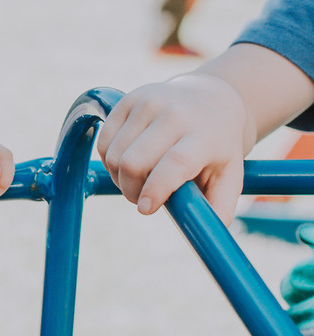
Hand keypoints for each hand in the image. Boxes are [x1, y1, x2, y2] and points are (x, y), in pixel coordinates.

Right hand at [96, 74, 251, 222]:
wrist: (210, 99)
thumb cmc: (219, 148)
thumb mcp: (230, 176)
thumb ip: (218, 207)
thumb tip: (202, 235)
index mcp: (203, 135)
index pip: (175, 162)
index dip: (156, 189)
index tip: (145, 208)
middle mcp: (173, 114)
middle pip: (134, 161)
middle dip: (131, 190)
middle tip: (141, 200)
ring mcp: (147, 103)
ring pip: (114, 154)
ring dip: (119, 177)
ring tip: (136, 181)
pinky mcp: (126, 100)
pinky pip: (104, 142)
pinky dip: (109, 161)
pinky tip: (127, 164)